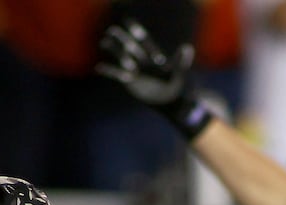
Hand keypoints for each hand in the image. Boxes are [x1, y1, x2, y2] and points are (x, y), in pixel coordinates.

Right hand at [96, 19, 212, 138]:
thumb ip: (181, 61)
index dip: (136, 32)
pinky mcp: (129, 81)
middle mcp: (143, 61)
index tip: (127, 23)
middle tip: (112, 30)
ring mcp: (135, 70)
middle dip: (121, 39)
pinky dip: (109, 71)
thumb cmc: (176, 86)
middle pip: (130, 47)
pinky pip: (117, 74)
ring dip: (113, 50)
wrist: (170, 101)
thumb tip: (187, 47)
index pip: (144, 42)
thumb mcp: (178, 73)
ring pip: (121, 57)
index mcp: (153, 57)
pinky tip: (98, 67)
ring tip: (103, 42)